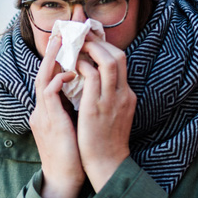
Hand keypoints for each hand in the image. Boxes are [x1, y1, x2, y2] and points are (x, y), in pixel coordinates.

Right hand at [31, 35, 84, 197]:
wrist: (65, 179)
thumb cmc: (73, 155)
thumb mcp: (71, 127)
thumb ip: (72, 109)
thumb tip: (84, 93)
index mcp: (47, 111)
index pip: (50, 79)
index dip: (57, 61)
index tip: (67, 44)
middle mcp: (42, 110)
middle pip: (43, 74)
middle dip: (51, 53)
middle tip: (61, 33)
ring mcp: (42, 115)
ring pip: (43, 79)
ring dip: (53, 60)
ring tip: (63, 43)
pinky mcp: (48, 121)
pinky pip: (49, 93)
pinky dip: (59, 79)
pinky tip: (72, 71)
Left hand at [76, 38, 135, 191]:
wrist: (106, 164)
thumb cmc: (103, 141)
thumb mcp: (112, 114)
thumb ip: (106, 97)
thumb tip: (91, 81)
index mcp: (126, 95)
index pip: (120, 61)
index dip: (105, 46)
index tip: (90, 38)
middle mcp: (122, 94)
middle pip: (118, 56)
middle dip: (100, 41)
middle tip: (81, 34)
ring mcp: (111, 100)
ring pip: (108, 62)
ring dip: (91, 49)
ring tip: (75, 44)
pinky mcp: (96, 108)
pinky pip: (92, 77)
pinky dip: (82, 66)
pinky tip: (71, 65)